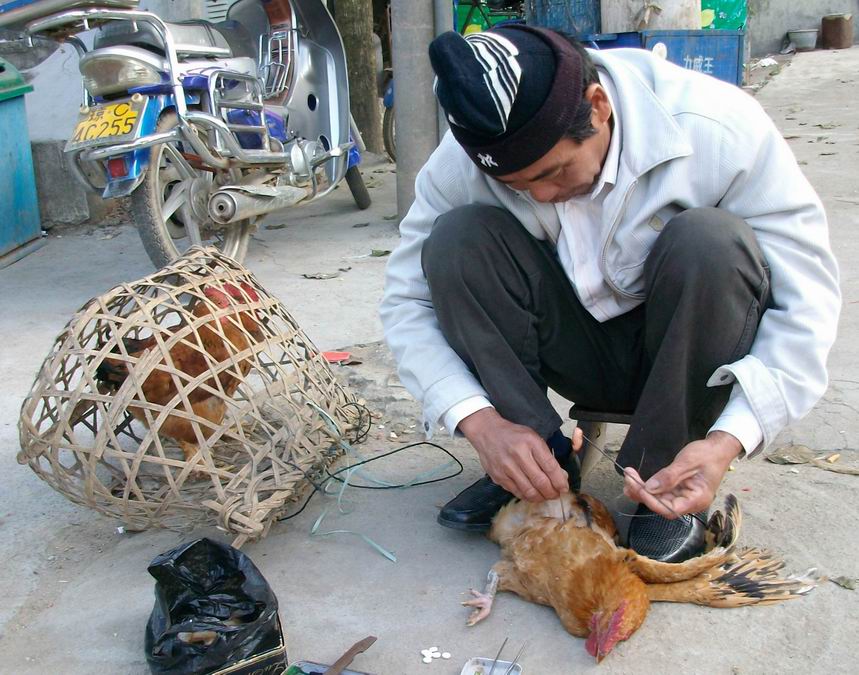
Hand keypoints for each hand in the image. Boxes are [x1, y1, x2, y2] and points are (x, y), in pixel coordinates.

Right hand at [458, 409, 581, 501]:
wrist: (487, 432)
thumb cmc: (513, 435)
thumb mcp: (533, 438)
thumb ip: (546, 456)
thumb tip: (561, 476)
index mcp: (530, 442)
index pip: (550, 466)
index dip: (560, 481)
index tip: (564, 488)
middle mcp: (518, 455)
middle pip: (540, 482)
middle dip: (552, 492)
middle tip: (556, 495)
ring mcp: (507, 467)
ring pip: (529, 491)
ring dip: (541, 497)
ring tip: (545, 496)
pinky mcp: (499, 477)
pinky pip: (517, 492)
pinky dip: (527, 496)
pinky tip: (532, 494)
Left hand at [622, 431, 741, 517]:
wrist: (718, 448)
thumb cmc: (708, 454)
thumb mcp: (688, 462)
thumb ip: (669, 476)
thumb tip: (650, 488)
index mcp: (697, 499)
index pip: (670, 509)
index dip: (652, 502)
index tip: (638, 488)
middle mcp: (689, 502)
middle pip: (662, 505)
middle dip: (643, 494)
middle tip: (628, 478)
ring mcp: (683, 496)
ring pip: (659, 499)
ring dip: (642, 490)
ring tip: (628, 478)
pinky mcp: (678, 489)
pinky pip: (661, 492)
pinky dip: (648, 487)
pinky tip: (636, 480)